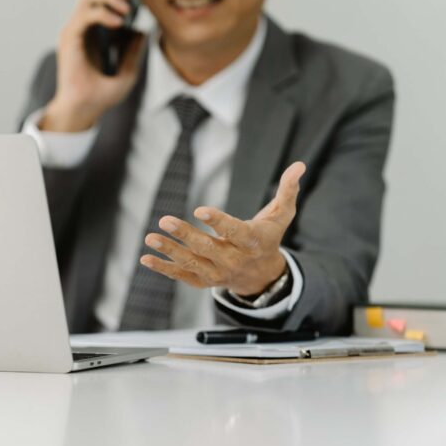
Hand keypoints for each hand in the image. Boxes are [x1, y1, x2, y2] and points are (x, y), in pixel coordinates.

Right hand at [40, 0, 145, 132]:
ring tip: (126, 8)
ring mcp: (74, 30)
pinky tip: (119, 22)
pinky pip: (86, 14)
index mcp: (92, 32)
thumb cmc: (99, 98)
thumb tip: (142, 32)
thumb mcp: (127, 74)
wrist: (84, 111)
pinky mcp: (70, 38)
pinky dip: (103, 13)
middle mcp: (81, 27)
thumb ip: (134, 53)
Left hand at [141, 162, 306, 295]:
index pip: (235, 232)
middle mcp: (234, 260)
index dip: (218, 221)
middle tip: (165, 220)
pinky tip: (146, 258)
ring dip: (170, 251)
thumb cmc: (268, 237)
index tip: (200, 210)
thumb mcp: (281, 215)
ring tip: (150, 238)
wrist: (261, 275)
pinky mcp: (204, 281)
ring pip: (191, 263)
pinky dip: (164, 269)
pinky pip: (182, 276)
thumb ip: (288, 190)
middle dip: (186, 235)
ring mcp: (218, 273)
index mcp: (253, 242)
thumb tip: (299, 165)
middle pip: (208, 248)